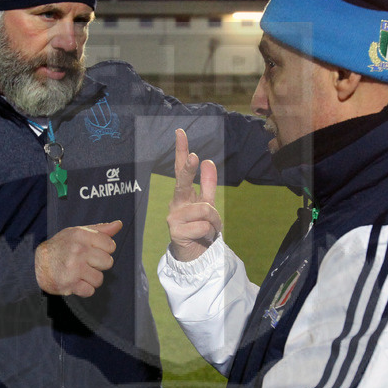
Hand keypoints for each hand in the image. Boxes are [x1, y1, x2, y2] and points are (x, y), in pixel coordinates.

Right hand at [35, 220, 122, 296]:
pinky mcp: (70, 283)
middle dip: (98, 265)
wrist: (39, 263)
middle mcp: (78, 250)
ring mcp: (74, 267)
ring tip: (80, 273)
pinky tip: (75, 282)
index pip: (110, 245)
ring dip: (91, 279)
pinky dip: (83, 289)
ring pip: (99, 279)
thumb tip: (119, 224)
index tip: (93, 251)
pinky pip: (90, 291)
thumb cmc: (62, 247)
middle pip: (108, 263)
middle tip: (85, 263)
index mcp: (82, 235)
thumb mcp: (78, 233)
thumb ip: (100, 230)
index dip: (104, 250)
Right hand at [167, 129, 221, 261]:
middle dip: (188, 169)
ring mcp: (173, 217)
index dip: (181, 150)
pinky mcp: (176, 232)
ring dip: (214, 221)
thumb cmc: (200, 228)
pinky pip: (203, 226)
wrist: (195, 255)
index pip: (180, 169)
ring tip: (210, 229)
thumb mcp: (207, 204)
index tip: (181, 132)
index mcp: (183, 194)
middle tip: (193, 157)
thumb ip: (207, 184)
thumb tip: (208, 161)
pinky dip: (209, 231)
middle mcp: (175, 203)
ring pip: (204, 209)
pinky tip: (203, 237)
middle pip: (183, 182)